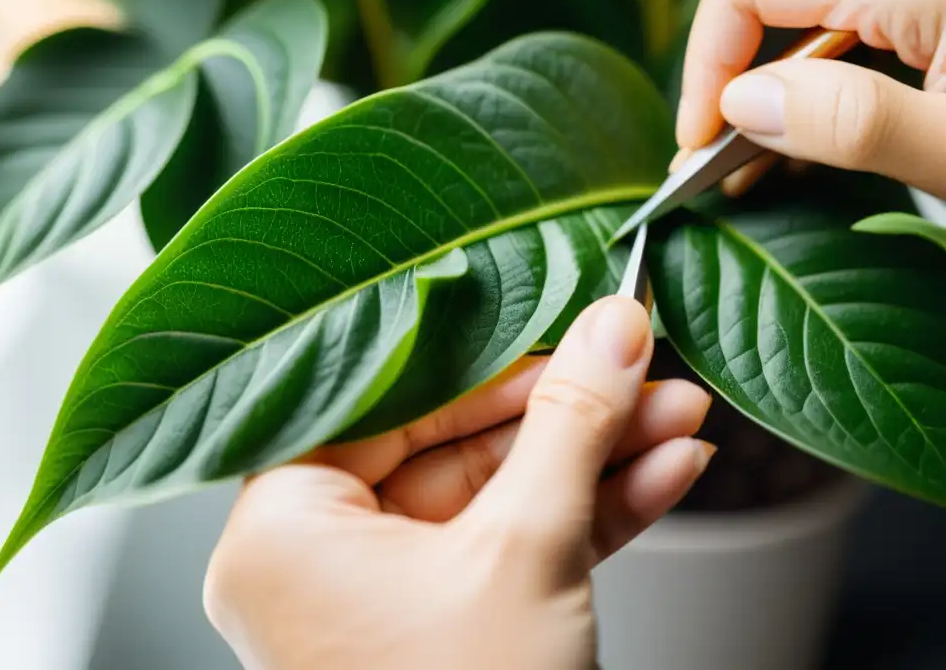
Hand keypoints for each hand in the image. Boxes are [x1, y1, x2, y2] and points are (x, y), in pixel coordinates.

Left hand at [203, 297, 713, 669]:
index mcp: (281, 528)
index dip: (494, 360)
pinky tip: (657, 476)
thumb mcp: (526, 550)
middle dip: (567, 414)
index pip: (392, 401)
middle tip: (640, 367)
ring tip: (676, 418)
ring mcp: (380, 601)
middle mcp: (316, 561)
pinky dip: (583, 520)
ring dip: (592, 462)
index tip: (571, 326)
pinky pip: (508, 552)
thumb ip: (570, 425)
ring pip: (494, 499)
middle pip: (454, 448)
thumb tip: (612, 329)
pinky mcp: (439, 630)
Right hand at [676, 0, 945, 198]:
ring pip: (802, 36)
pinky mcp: (931, 31)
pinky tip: (794, 154)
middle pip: (770, 8)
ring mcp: (921, 2)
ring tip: (742, 174)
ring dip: (765, 105)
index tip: (700, 142)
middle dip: (728, 90)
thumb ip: (853, 120)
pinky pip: (843, 54)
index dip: (706, 63)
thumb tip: (739, 102)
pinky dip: (807, 105)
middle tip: (710, 170)